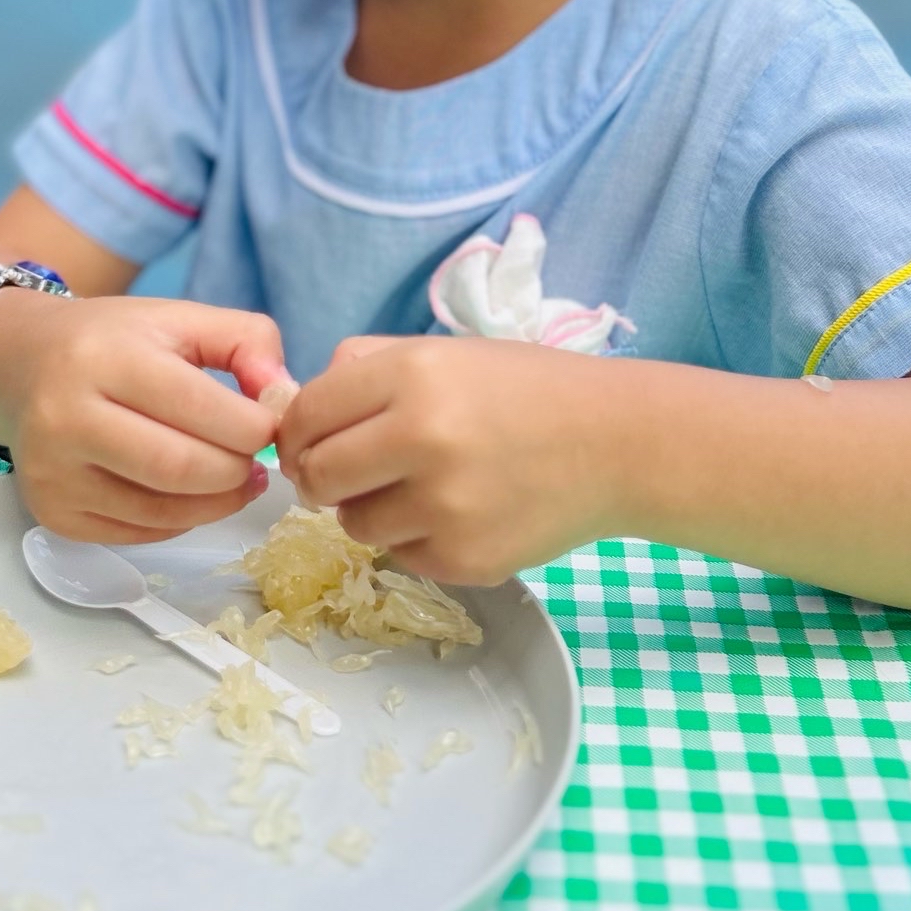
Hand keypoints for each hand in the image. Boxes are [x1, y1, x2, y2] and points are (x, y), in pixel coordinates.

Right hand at [0, 291, 291, 543]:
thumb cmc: (110, 342)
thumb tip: (283, 396)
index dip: (256, 428)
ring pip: (164, 512)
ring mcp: (53, 472)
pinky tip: (189, 492)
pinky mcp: (52, 512)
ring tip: (233, 478)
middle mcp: (67, 417)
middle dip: (239, 472)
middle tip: (256, 461)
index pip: (202, 410)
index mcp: (105, 357)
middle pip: (183, 469)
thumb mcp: (180, 318)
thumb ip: (247, 340)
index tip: (271, 426)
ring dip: (218, 503)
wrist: (19, 365)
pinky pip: (139, 533)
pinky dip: (181, 519)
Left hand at [276, 334, 617, 583]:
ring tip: (421, 486)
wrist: (617, 444)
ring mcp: (443, 506)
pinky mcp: (463, 559)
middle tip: (351, 471)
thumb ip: (363, 368)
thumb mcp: (444, 352)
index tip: (311, 440)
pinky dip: (416, 537)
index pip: (305, 416)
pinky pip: (401, 555)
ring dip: (370, 509)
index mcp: (411, 375)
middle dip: (320, 476)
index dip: (297, 432)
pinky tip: (459, 511)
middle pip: (315, 477)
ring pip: (353, 524)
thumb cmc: (525, 390)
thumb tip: (293, 410)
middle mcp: (421, 439)